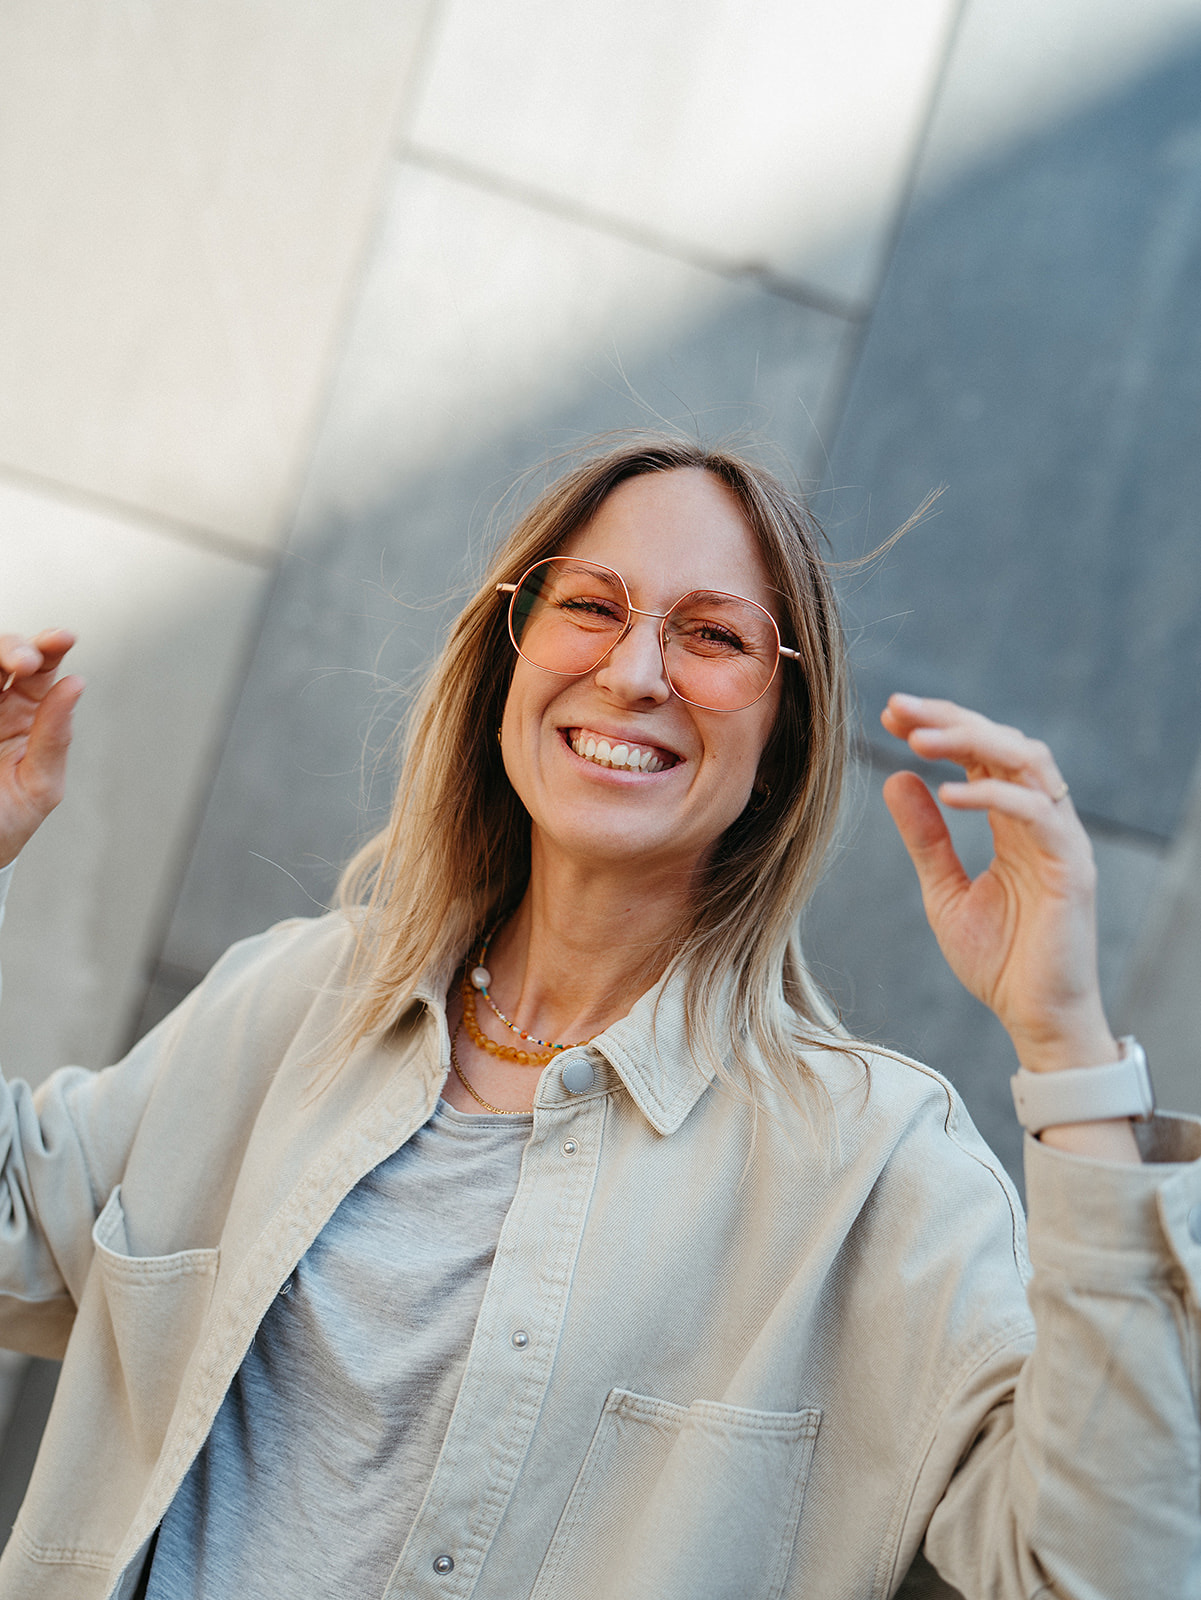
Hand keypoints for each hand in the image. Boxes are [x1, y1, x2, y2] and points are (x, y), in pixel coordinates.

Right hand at [0, 630, 82, 868]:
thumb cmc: (7, 822)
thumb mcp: (40, 784)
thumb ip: (55, 735)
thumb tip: (75, 684)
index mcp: (30, 713)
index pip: (42, 667)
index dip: (51, 645)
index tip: (63, 638)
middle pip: (3, 653)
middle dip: (14, 646)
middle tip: (25, 661)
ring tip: (12, 664)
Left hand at [879, 694, 1117, 1076]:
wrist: (1034, 1017)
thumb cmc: (997, 958)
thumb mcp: (944, 889)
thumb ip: (925, 837)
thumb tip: (896, 778)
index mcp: (1011, 820)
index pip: (980, 752)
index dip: (940, 725)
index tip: (891, 713)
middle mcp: (1041, 819)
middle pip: (1003, 742)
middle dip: (950, 718)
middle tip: (898, 708)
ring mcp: (1060, 839)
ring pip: (1027, 762)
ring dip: (973, 741)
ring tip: (920, 738)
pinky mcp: (1070, 867)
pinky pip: (1036, 814)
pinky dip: (993, 795)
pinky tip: (947, 794)